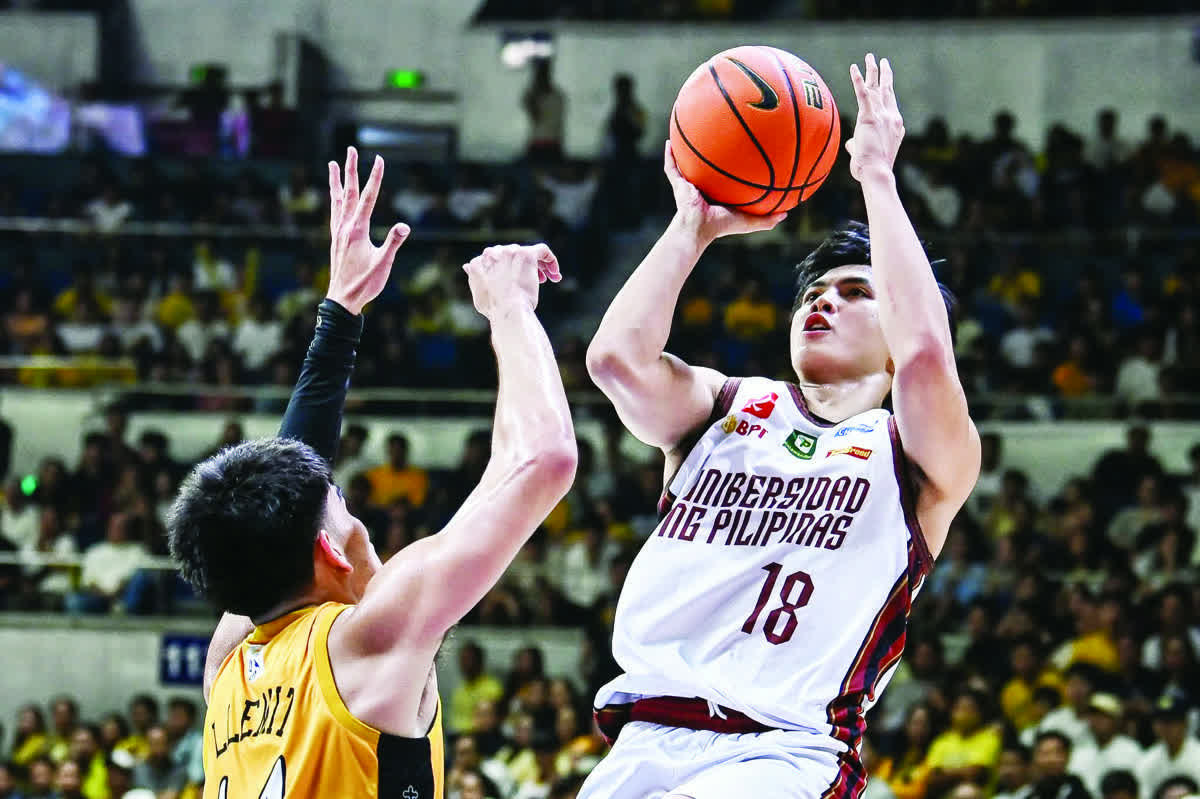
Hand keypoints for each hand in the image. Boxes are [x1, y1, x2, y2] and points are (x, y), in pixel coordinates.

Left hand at [326, 147, 410, 314]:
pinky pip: (334, 212)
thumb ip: (393, 243)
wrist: (342, 299)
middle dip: (351, 169)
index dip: (375, 177)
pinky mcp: (336, 239)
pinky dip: (334, 198)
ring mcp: (338, 232)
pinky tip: (335, 196)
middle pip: (348, 192)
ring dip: (336, 180)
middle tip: (351, 150)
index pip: (368, 197)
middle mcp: (345, 226)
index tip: (379, 159)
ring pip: (337, 199)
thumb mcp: (384, 264)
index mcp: (358, 230)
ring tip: (334, 164)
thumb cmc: (365, 283)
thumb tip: (404, 226)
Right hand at [463, 243, 560, 319]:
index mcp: (479, 262)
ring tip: (546, 279)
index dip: (508, 268)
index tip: (516, 280)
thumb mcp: (479, 295)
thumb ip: (474, 279)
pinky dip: (550, 260)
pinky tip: (555, 275)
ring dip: (538, 266)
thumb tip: (467, 265)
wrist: (508, 310)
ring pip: (528, 252)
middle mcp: (493, 253)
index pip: (495, 258)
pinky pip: (542, 250)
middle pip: (513, 254)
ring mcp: (510, 252)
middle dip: (523, 267)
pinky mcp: (527, 254)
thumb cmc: (495, 309)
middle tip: (536, 281)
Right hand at [663, 141, 785, 244]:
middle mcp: (703, 186)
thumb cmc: (721, 226)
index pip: (725, 176)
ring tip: (689, 130)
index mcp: (718, 193)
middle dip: (710, 150)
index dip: (731, 164)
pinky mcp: (678, 184)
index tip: (741, 149)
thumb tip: (787, 213)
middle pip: (707, 165)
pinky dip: (669, 156)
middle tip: (718, 132)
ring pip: (687, 163)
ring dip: (686, 149)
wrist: (698, 229)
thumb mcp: (748, 221)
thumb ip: (767, 219)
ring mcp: (689, 184)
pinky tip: (668, 141)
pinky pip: (671, 167)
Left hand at [846, 54, 903, 183]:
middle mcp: (891, 116)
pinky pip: (863, 94)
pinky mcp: (870, 117)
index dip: (887, 92)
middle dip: (884, 74)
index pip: (890, 104)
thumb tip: (850, 143)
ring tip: (870, 57)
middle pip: (888, 90)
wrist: (877, 173)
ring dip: (872, 71)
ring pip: (877, 87)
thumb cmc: (871, 169)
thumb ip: (858, 145)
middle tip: (882, 61)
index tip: (885, 82)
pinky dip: (858, 80)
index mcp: (894, 125)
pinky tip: (853, 68)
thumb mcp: (866, 154)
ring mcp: (882, 115)